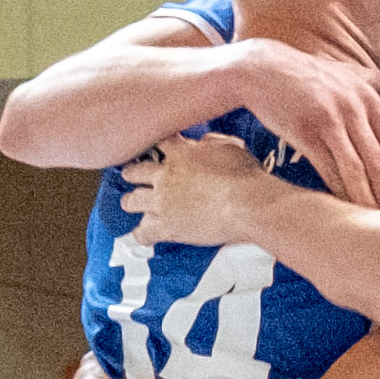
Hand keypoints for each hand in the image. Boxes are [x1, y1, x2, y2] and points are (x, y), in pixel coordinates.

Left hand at [122, 129, 283, 246]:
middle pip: (135, 171)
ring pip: (132, 201)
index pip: (158, 144)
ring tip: (131, 203)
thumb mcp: (230, 148)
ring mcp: (163, 202)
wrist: (248, 205)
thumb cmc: (245, 177)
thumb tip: (203, 143)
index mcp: (181, 154)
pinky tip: (143, 235)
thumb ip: (210, 143)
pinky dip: (142, 234)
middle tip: (134, 174)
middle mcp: (165, 176)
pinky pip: (143, 232)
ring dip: (131, 201)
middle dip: (133, 173)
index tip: (157, 149)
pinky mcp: (166, 227)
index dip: (157, 147)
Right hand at [224, 38, 379, 211]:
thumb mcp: (352, 72)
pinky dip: (338, 191)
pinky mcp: (304, 134)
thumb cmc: (310, 73)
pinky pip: (327, 170)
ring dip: (367, 198)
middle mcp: (352, 110)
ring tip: (375, 219)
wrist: (262, 69)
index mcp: (368, 98)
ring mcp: (328, 123)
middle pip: (379, 161)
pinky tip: (344, 208)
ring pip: (356, 169)